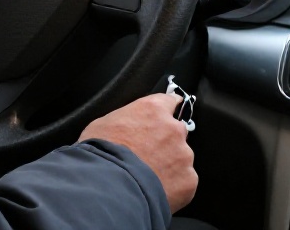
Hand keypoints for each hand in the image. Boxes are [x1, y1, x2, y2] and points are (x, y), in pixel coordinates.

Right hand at [79, 93, 197, 211]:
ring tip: (150, 177)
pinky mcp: (188, 180)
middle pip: (177, 132)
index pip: (170, 100)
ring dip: (170, 164)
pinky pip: (184, 181)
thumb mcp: (103, 124)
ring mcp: (183, 155)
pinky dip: (174, 186)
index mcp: (152, 110)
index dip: (167, 108)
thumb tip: (125, 127)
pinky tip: (157, 190)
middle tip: (148, 155)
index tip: (168, 112)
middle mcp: (173, 129)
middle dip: (167, 141)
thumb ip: (124, 120)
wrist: (110, 187)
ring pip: (181, 158)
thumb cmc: (101, 154)